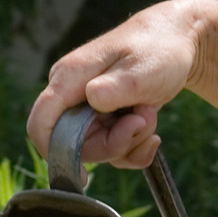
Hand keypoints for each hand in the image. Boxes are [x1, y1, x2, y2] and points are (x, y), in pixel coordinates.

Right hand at [28, 0, 205, 173]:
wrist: (177, 42)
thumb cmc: (158, 49)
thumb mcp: (140, 70)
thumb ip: (115, 89)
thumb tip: (92, 101)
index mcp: (68, 78)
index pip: (40, 125)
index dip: (55, 154)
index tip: (85, 175)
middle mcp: (71, 95)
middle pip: (77, 146)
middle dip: (116, 143)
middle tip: (143, 120)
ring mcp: (86, 108)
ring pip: (99, 150)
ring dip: (131, 141)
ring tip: (149, 112)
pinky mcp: (103, 118)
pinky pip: (113, 149)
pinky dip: (135, 146)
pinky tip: (151, 128)